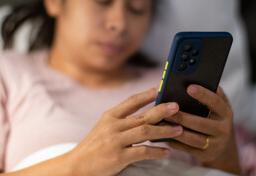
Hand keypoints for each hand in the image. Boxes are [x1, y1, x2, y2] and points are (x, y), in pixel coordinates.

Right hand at [65, 88, 182, 175]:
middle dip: (161, 110)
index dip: (147, 95)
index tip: (161, 90)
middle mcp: (113, 126)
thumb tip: (146, 113)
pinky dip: (157, 151)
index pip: (131, 101)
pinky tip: (167, 152)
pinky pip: (143, 152)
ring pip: (145, 132)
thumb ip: (122, 119)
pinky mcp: (118, 157)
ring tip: (178, 129)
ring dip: (164, 130)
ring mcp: (115, 141)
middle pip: (142, 115)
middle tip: (176, 107)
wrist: (77, 166)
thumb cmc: (94, 146)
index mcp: (110, 116)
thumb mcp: (104, 126)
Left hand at [164, 85, 240, 173]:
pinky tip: (164, 136)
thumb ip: (212, 94)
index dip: (203, 95)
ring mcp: (215, 144)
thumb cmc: (216, 119)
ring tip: (162, 122)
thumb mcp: (219, 106)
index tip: (189, 87)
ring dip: (176, 131)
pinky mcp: (205, 155)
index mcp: (226, 113)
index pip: (215, 102)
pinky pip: (188, 149)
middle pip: (201, 123)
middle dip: (183, 117)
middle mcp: (223, 129)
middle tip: (167, 110)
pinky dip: (175, 143)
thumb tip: (199, 77)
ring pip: (193, 138)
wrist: (224, 147)